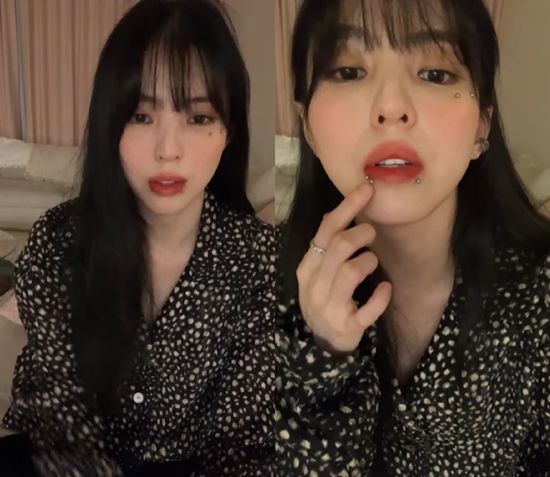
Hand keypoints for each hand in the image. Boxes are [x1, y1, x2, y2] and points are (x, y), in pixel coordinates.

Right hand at [296, 183, 391, 353]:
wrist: (322, 344)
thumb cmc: (324, 299)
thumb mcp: (318, 273)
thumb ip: (326, 247)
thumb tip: (337, 213)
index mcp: (308, 267)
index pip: (325, 231)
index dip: (347, 207)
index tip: (367, 190)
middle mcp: (315, 285)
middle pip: (339, 246)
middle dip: (361, 234)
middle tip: (372, 234)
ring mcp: (329, 306)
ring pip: (351, 271)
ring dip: (368, 261)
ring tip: (372, 261)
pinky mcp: (347, 326)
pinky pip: (367, 309)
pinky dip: (380, 297)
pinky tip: (385, 289)